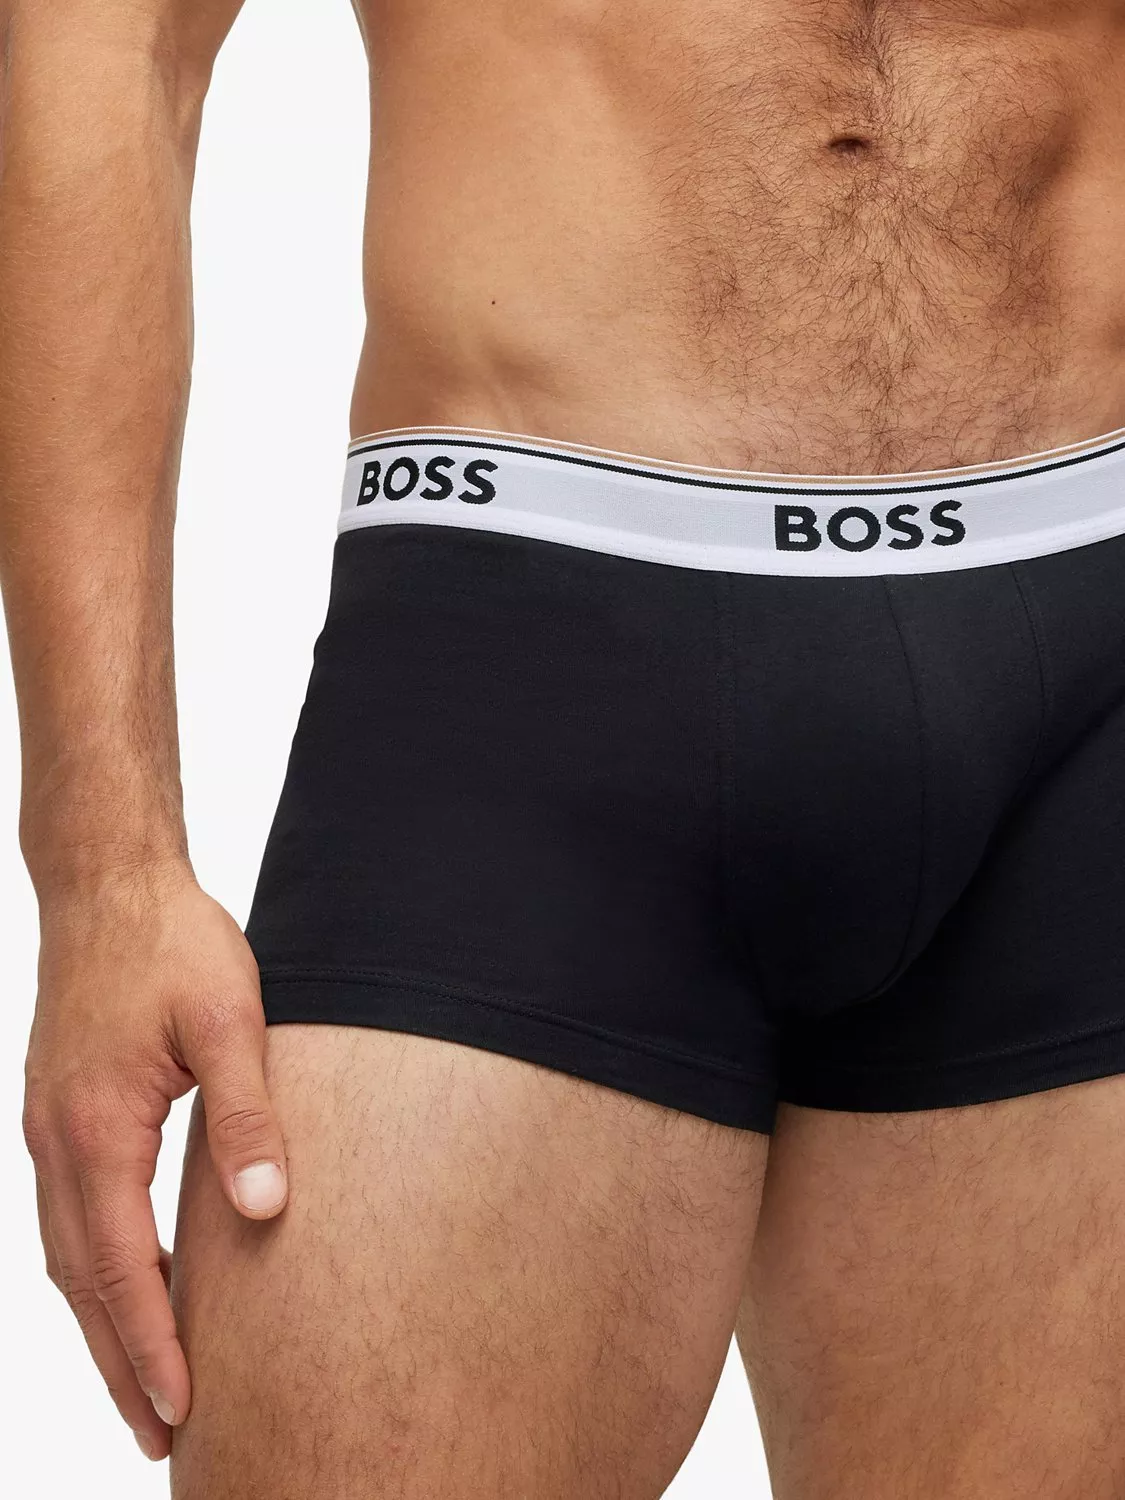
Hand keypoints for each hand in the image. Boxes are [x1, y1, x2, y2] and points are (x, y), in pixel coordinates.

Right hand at [22, 862, 288, 1460]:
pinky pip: (66, 1215)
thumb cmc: (171, 943)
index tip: (181, 1410)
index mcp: (97, 1130)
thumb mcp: (229, 1021)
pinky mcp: (57, 1113)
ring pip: (67, 1255)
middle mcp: (57, 1142)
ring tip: (142, 1382)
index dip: (152, 1345)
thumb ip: (246, 1116)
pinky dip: (91, 1269)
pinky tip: (121, 1284)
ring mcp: (47, 1130)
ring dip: (102, 1324)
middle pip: (83, 1282)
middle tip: (159, 1435)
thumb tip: (266, 1207)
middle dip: (120, 1363)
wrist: (107, 884)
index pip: (122, 1269)